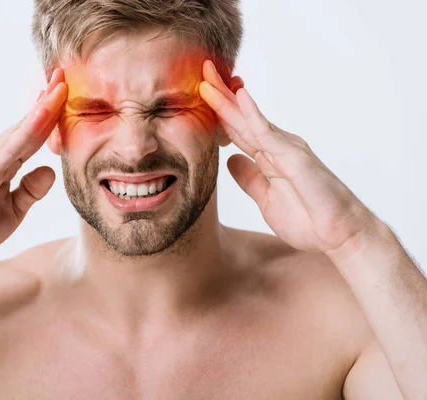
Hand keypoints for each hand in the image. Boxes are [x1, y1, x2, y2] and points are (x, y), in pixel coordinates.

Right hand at [0, 69, 67, 266]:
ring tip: (60, 84)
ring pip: (22, 130)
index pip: (33, 133)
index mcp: (2, 161)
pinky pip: (13, 148)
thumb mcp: (12, 211)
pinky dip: (30, 129)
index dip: (51, 113)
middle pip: (28, 124)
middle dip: (48, 99)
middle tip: (65, 74)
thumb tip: (49, 171)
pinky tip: (45, 115)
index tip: (67, 92)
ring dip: (43, 107)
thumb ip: (30, 190)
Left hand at [199, 60, 375, 253]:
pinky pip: (267, 132)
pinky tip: (238, 95)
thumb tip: (230, 160)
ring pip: (249, 119)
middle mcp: (277, 147)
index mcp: (269, 158)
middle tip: (200, 71)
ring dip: (227, 97)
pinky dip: (252, 113)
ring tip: (208, 75)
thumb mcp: (266, 198)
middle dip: (218, 96)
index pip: (237, 130)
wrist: (340, 235)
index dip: (217, 113)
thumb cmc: (308, 219)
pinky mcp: (294, 156)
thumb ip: (249, 178)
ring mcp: (285, 148)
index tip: (197, 96)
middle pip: (240, 118)